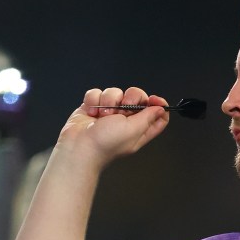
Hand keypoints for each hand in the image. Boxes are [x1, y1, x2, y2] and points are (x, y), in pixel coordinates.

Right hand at [56, 87, 170, 171]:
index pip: (158, 115)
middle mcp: (126, 120)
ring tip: (102, 116)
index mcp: (140, 129)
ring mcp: (109, 113)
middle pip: (138, 97)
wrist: (79, 147)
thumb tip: (160, 109)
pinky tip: (91, 112)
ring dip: (108, 101)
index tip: (153, 99)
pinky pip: (97, 93)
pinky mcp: (94, 107)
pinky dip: (94, 100)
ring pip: (115, 92)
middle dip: (130, 98)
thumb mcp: (134, 129)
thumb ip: (148, 116)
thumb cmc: (105, 143)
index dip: (158, 105)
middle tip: (122, 109)